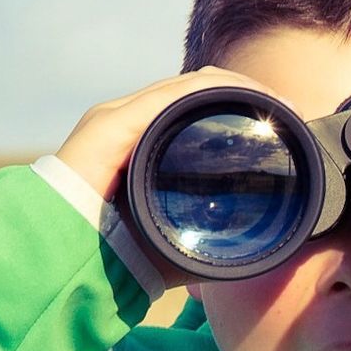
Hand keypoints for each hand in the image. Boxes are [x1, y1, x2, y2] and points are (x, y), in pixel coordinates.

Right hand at [56, 66, 286, 286]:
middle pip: (196, 90)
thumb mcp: (175, 241)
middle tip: (287, 111)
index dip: (240, 106)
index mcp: (140, 145)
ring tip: (275, 104)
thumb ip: (207, 236)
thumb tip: (255, 251)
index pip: (194, 108)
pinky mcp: (110, 125)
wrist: (63, 264)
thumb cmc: (115, 258)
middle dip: (247, 94)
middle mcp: (127, 123)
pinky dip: (212, 91)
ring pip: (189, 87)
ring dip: (238, 88)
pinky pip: (170, 96)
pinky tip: (244, 98)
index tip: (282, 123)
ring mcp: (117, 119)